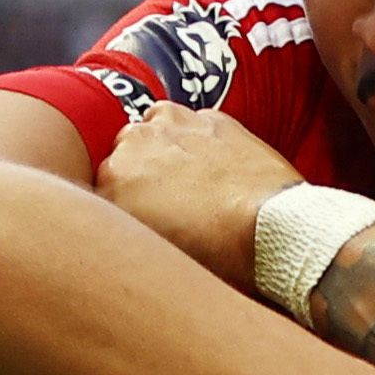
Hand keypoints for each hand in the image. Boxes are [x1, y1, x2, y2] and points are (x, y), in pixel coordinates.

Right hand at [99, 106, 311, 296]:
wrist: (273, 230)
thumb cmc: (216, 256)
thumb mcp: (153, 254)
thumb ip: (128, 230)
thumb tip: (130, 226)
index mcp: (110, 179)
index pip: (102, 188)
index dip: (123, 206)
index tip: (143, 219)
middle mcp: (134, 142)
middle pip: (126, 155)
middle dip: (142, 174)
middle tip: (171, 205)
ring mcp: (175, 124)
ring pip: (157, 131)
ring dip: (168, 150)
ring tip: (195, 183)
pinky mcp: (212, 118)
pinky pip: (196, 127)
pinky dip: (202, 143)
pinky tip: (220, 170)